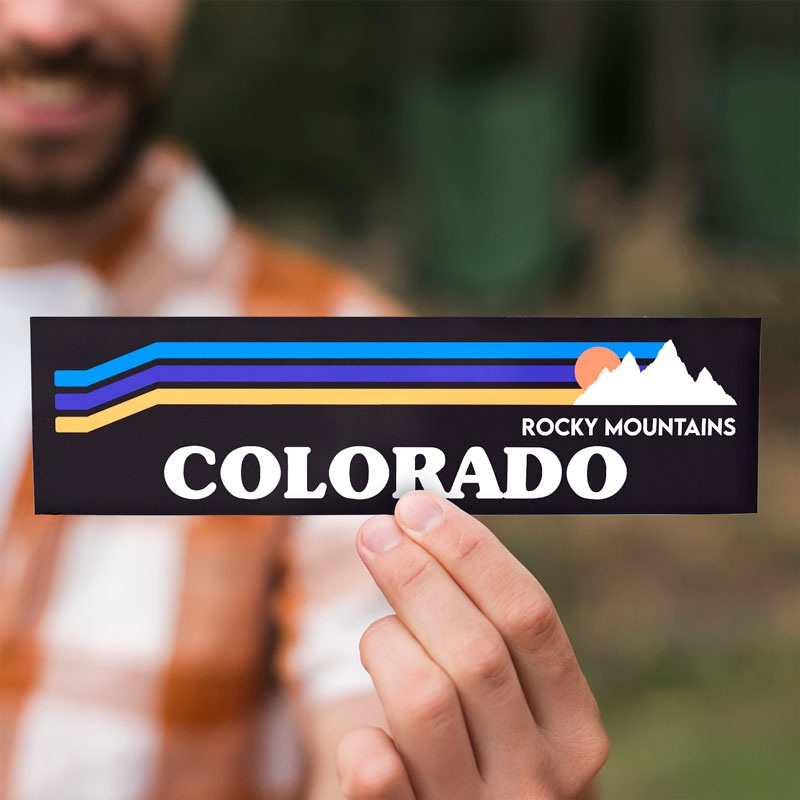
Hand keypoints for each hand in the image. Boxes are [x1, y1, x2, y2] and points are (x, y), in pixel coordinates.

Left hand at [336, 492, 608, 799]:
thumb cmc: (489, 762)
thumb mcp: (519, 716)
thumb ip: (493, 640)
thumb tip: (422, 523)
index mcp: (575, 728)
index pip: (529, 616)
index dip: (470, 551)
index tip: (418, 508)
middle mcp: (540, 778)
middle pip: (476, 649)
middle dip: (416, 575)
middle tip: (376, 533)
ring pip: (425, 698)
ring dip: (386, 645)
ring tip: (376, 636)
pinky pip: (377, 776)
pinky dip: (361, 740)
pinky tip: (363, 734)